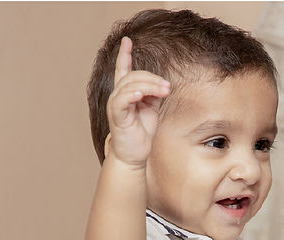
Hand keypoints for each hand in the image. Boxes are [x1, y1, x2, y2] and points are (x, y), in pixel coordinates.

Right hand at [105, 36, 169, 166]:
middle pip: (132, 76)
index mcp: (126, 93)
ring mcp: (116, 105)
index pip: (123, 69)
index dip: (124, 54)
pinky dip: (132, 94)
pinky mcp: (116, 115)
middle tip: (167, 87)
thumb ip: (154, 95)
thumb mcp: (151, 109)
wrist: (134, 154)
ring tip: (163, 90)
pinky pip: (121, 100)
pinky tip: (141, 95)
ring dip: (148, 85)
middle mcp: (118, 96)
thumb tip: (162, 84)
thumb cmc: (141, 132)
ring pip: (129, 85)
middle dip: (152, 78)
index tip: (127, 40)